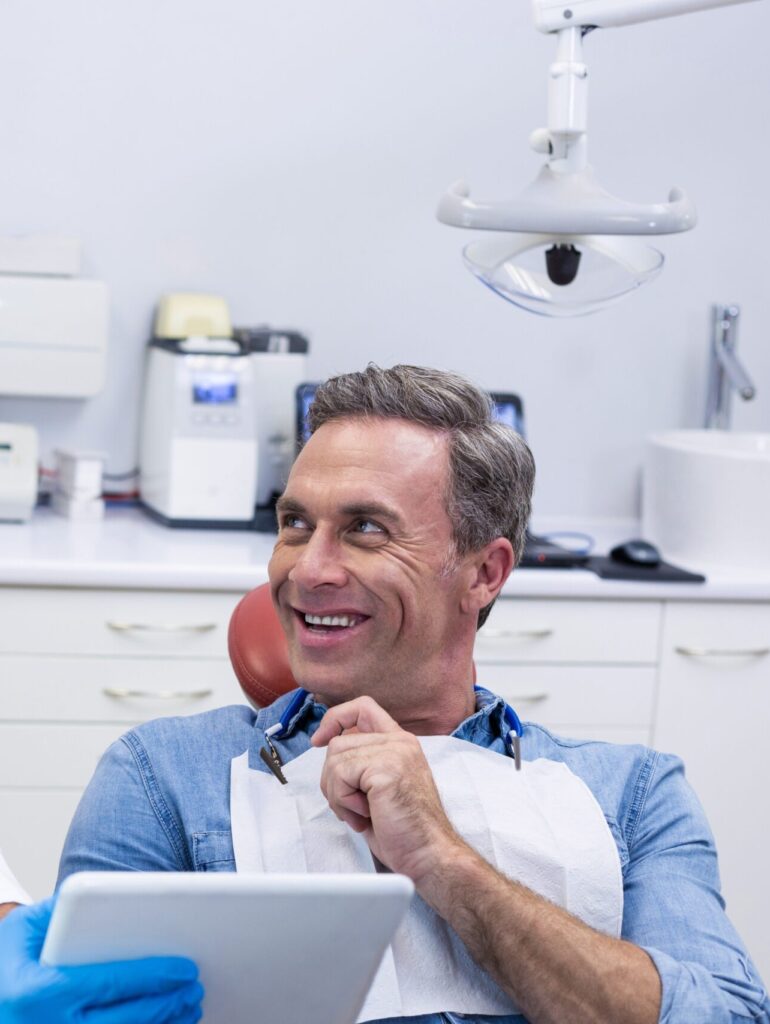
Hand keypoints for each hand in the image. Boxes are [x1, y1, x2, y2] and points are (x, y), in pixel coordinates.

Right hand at [0, 897, 203, 1023]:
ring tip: (188, 1007)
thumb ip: (65, 909)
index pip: (109, 983)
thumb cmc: (6, 967)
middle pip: (125, 1019)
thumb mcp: (22, 930)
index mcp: (37, 993)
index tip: (184, 968)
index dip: (153, 976)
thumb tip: (114, 898)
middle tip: (194, 987)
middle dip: (167, 1003)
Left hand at [312, 696, 462, 883]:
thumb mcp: (379, 787)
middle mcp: (399, 742)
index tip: (319, 740)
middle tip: (354, 807)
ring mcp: (394, 752)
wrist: (429, 854)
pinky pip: (340, 775)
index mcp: (400, 743)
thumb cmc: (404, 830)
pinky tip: (365, 816)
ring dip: (338, 795)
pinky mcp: (386, 769)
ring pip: (334, 759)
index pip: (362, 708)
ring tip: (362, 814)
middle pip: (338, 742)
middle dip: (333, 781)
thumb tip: (329, 749)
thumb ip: (362, 763)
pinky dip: (343, 801)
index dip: (335, 719)